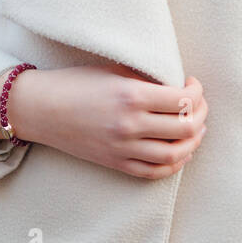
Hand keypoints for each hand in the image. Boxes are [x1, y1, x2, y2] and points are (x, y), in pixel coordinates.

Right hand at [0, 64, 208, 178]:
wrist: (41, 108)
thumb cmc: (76, 82)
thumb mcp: (114, 71)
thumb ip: (147, 80)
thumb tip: (179, 86)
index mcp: (131, 95)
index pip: (183, 99)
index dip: (196, 92)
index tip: (192, 84)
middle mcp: (130, 125)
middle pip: (185, 128)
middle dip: (200, 115)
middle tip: (199, 105)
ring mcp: (123, 148)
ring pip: (175, 154)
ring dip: (193, 142)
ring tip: (196, 129)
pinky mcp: (116, 163)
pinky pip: (155, 172)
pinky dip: (174, 164)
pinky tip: (180, 151)